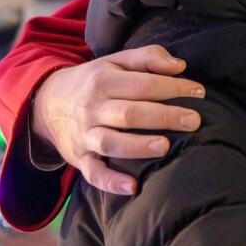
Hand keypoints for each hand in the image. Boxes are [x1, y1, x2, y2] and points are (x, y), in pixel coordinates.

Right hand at [32, 45, 204, 195]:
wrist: (47, 102)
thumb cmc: (92, 81)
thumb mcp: (114, 61)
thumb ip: (147, 58)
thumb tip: (180, 65)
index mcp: (103, 81)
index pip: (142, 84)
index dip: (172, 88)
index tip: (199, 92)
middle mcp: (93, 109)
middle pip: (130, 113)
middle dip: (164, 116)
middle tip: (193, 120)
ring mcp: (85, 135)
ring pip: (111, 143)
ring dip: (138, 146)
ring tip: (165, 146)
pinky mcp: (79, 159)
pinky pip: (94, 173)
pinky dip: (111, 182)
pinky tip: (132, 187)